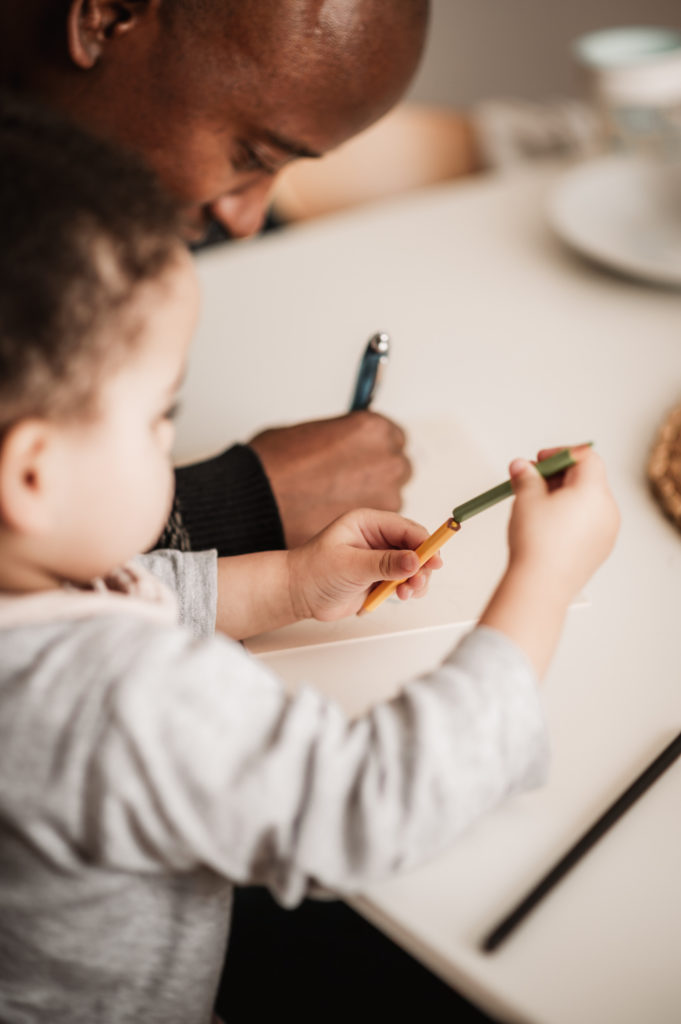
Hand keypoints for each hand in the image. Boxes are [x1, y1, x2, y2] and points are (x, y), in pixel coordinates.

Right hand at [249, 413, 411, 547]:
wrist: (258, 505)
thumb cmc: (274, 468)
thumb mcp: (310, 434)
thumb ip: (342, 437)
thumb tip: (348, 442)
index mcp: (373, 430)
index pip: (393, 438)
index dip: (375, 451)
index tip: (364, 460)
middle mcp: (387, 460)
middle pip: (396, 468)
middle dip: (377, 476)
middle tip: (350, 484)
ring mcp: (386, 494)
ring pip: (389, 498)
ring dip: (372, 501)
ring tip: (336, 503)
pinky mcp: (375, 527)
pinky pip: (378, 524)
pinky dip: (365, 525)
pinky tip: (337, 518)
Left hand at [287, 509, 442, 621]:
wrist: (297, 594)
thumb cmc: (313, 571)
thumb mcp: (350, 565)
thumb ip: (384, 563)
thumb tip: (415, 561)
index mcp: (368, 523)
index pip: (406, 529)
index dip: (424, 543)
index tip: (434, 560)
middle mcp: (377, 539)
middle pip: (415, 547)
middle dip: (422, 565)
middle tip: (418, 582)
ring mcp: (379, 559)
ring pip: (412, 566)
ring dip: (416, 580)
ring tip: (406, 592)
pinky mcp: (379, 578)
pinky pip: (403, 581)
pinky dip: (407, 589)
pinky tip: (400, 596)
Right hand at [479, 445, 618, 678]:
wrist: (541, 586)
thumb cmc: (536, 543)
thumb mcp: (526, 499)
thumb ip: (525, 476)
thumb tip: (521, 466)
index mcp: (594, 492)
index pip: (586, 457)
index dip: (561, 454)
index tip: (539, 461)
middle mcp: (607, 510)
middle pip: (588, 479)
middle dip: (559, 476)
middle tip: (532, 482)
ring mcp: (607, 532)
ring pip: (588, 502)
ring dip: (565, 497)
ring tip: (536, 507)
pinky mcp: (600, 550)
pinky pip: (589, 523)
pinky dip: (571, 517)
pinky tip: (548, 528)